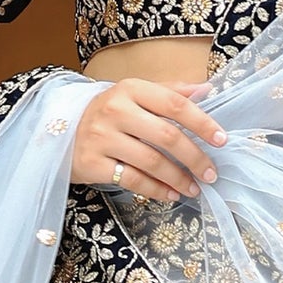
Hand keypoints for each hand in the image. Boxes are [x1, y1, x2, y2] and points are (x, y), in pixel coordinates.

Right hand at [72, 76, 225, 202]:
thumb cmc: (109, 114)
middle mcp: (115, 110)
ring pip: (151, 161)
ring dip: (178, 178)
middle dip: (194, 157)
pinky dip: (156, 190)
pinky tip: (171, 194)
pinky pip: (132, 180)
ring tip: (194, 188)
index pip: (174, 103)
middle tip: (211, 173)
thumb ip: (169, 92)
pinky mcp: (92, 163)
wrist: (60, 131)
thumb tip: (207, 90)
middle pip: (166, 135)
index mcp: (131, 89)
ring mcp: (101, 137)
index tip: (221, 140)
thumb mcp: (135, 95)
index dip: (202, 122)